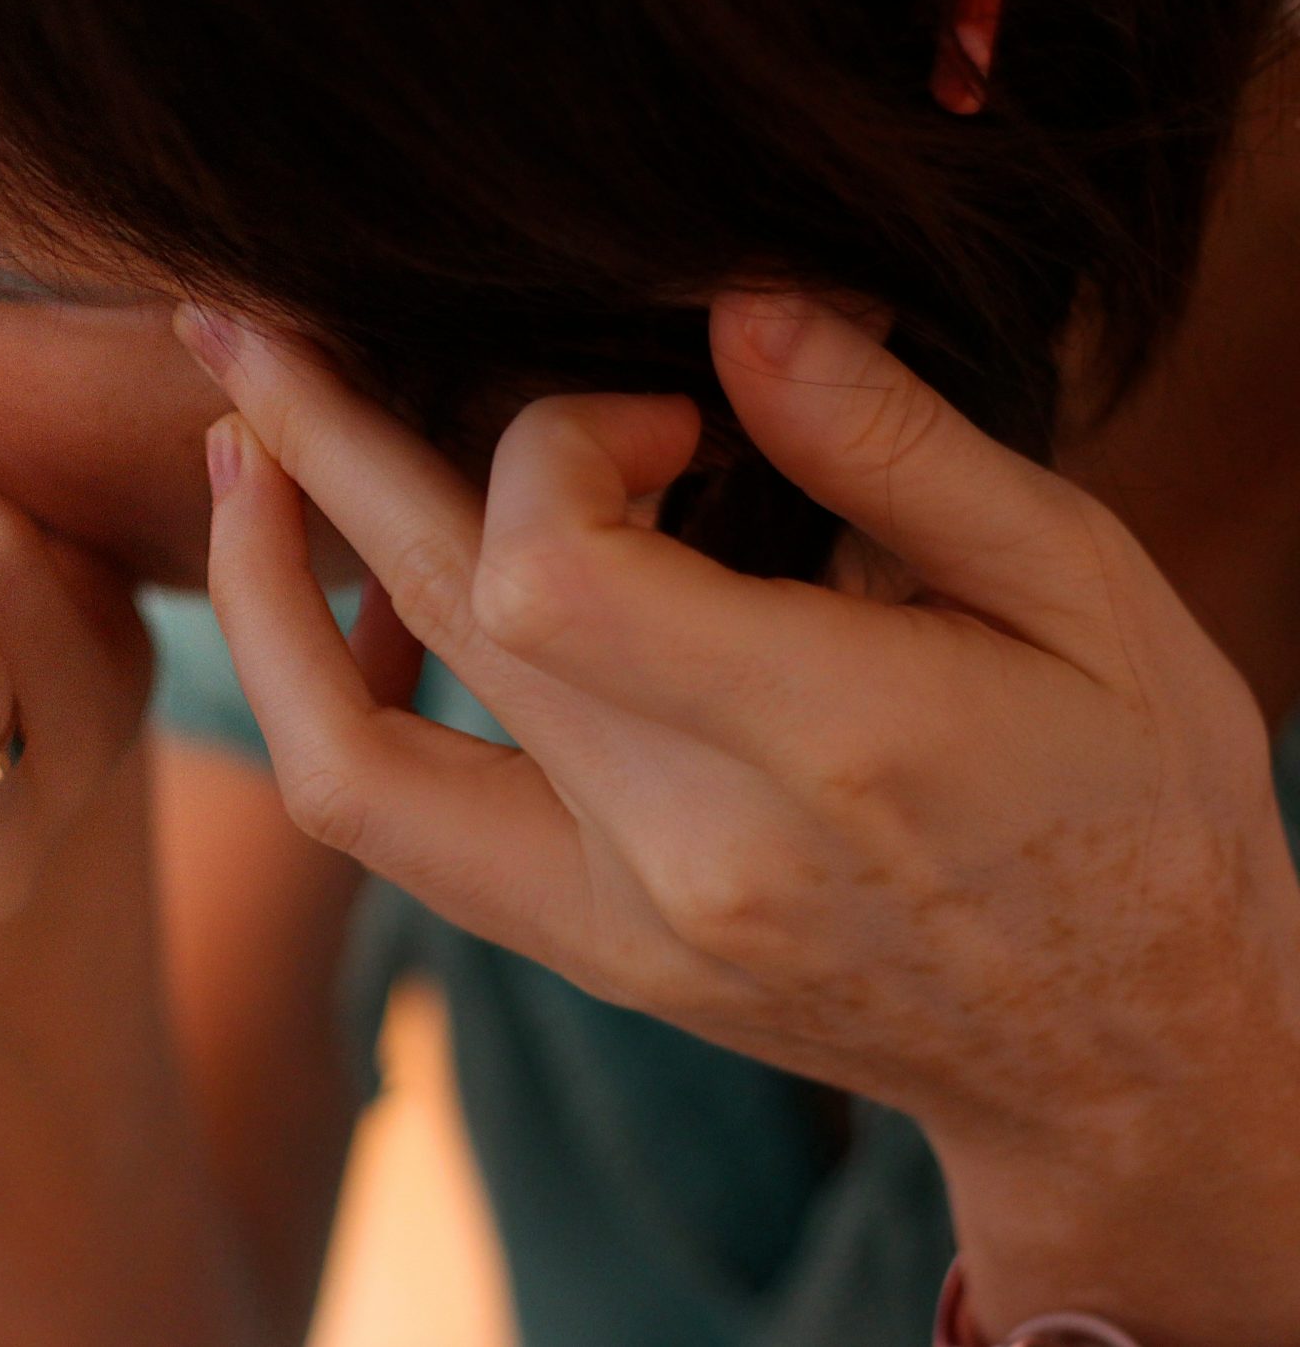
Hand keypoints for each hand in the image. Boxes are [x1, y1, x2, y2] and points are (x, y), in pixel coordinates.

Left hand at [182, 294, 1299, 1333]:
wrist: (1123, 1061)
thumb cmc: (1137, 797)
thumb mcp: (1085, 589)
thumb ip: (897, 448)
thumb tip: (740, 310)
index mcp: (829, 748)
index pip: (553, 569)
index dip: (550, 438)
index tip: (651, 404)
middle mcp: (689, 850)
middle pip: (427, 617)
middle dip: (313, 442)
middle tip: (240, 324)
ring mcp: (615, 922)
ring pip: (344, 761)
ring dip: (263, 591)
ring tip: (234, 455)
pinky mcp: (582, 951)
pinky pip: (391, 831)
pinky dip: (331, 704)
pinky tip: (347, 602)